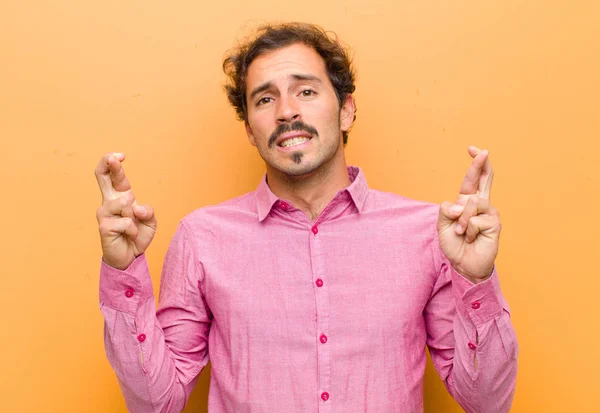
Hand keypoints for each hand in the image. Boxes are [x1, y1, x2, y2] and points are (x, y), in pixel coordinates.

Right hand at [94, 153, 156, 269]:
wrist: (130, 257)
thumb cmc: (138, 235)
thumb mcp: (150, 221)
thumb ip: (148, 211)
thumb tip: (136, 207)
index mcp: (121, 196)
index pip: (113, 176)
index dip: (113, 163)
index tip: (120, 155)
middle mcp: (109, 201)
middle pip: (102, 177)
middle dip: (107, 164)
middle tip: (114, 157)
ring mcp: (104, 213)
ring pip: (125, 202)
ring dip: (135, 216)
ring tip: (131, 227)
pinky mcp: (103, 226)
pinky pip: (127, 222)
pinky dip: (133, 230)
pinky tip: (128, 236)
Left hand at [437, 146, 500, 282]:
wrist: (463, 264)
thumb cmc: (454, 244)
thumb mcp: (442, 225)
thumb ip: (446, 210)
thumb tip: (461, 204)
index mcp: (467, 202)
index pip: (472, 179)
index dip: (474, 164)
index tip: (473, 148)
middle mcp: (481, 204)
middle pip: (486, 179)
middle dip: (482, 164)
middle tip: (482, 151)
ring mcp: (489, 213)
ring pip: (472, 203)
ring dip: (461, 220)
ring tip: (461, 232)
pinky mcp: (494, 224)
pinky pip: (475, 219)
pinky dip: (468, 229)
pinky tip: (471, 238)